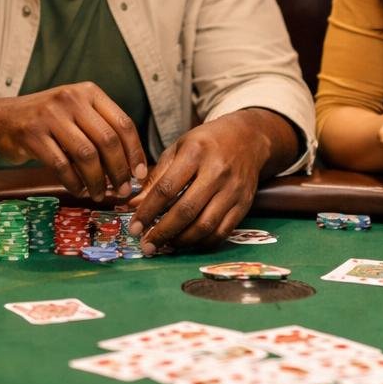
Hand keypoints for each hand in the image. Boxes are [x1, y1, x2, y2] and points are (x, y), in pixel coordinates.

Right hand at [0, 83, 146, 200]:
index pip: (123, 123)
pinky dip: (73, 182)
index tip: (139, 175)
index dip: (135, 152)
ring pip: (86, 155)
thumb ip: (102, 130)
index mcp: (89, 92)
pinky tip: (78, 190)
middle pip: (107, 141)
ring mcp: (50, 115)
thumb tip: (133, 167)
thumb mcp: (77, 113)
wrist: (2, 119)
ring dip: (97, 181)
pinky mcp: (32, 134)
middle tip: (122, 190)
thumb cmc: (48, 121)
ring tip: (99, 194)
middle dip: (119, 171)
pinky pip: (61, 165)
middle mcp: (71, 99)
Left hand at [131, 112, 271, 251]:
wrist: (248, 138)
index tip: (134, 227)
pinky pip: (223, 231)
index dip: (147, 211)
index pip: (166, 188)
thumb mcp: (178, 149)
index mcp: (195, 153)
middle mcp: (217, 171)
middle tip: (146, 245)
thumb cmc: (206, 143)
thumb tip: (134, 205)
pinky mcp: (244, 204)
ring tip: (166, 245)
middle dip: (162, 232)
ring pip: (205, 225)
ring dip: (182, 241)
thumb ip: (156, 177)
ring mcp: (233, 189)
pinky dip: (203, 242)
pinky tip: (188, 242)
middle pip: (186, 210)